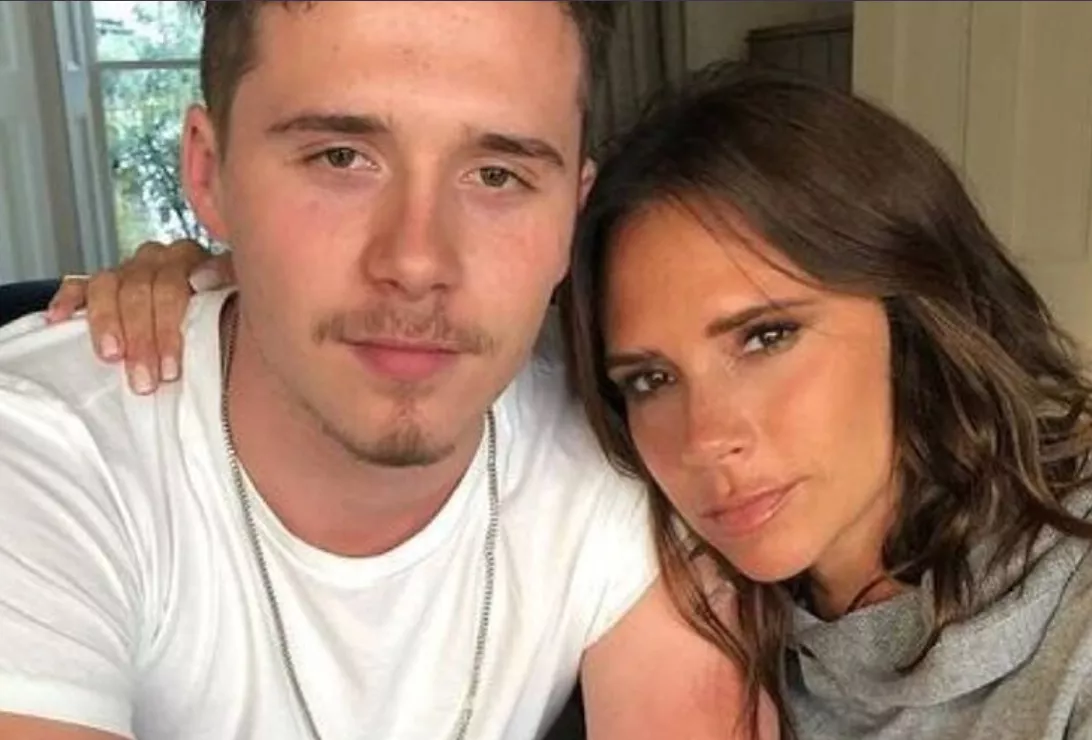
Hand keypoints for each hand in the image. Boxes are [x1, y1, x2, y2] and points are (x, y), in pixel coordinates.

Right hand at [46, 239, 234, 393]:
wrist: (212, 314)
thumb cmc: (223, 315)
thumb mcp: (235, 302)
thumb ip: (227, 285)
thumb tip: (204, 280)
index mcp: (189, 259)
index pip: (172, 286)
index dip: (168, 330)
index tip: (169, 369)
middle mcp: (155, 258)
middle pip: (140, 291)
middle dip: (142, 340)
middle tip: (144, 380)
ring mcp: (126, 269)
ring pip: (108, 286)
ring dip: (108, 324)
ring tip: (112, 358)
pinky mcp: (99, 283)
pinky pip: (78, 285)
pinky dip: (67, 300)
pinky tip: (59, 319)